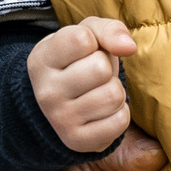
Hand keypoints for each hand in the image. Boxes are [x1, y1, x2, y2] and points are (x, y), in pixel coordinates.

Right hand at [27, 16, 138, 152]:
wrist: (56, 107)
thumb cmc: (77, 62)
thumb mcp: (87, 35)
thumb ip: (109, 30)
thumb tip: (128, 47)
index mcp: (41, 60)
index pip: (81, 39)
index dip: (94, 42)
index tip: (84, 52)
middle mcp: (46, 92)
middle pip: (100, 68)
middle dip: (106, 69)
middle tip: (94, 76)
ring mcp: (60, 119)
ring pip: (113, 95)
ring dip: (114, 91)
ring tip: (98, 93)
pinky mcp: (77, 141)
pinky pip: (120, 121)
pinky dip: (119, 114)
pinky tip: (102, 113)